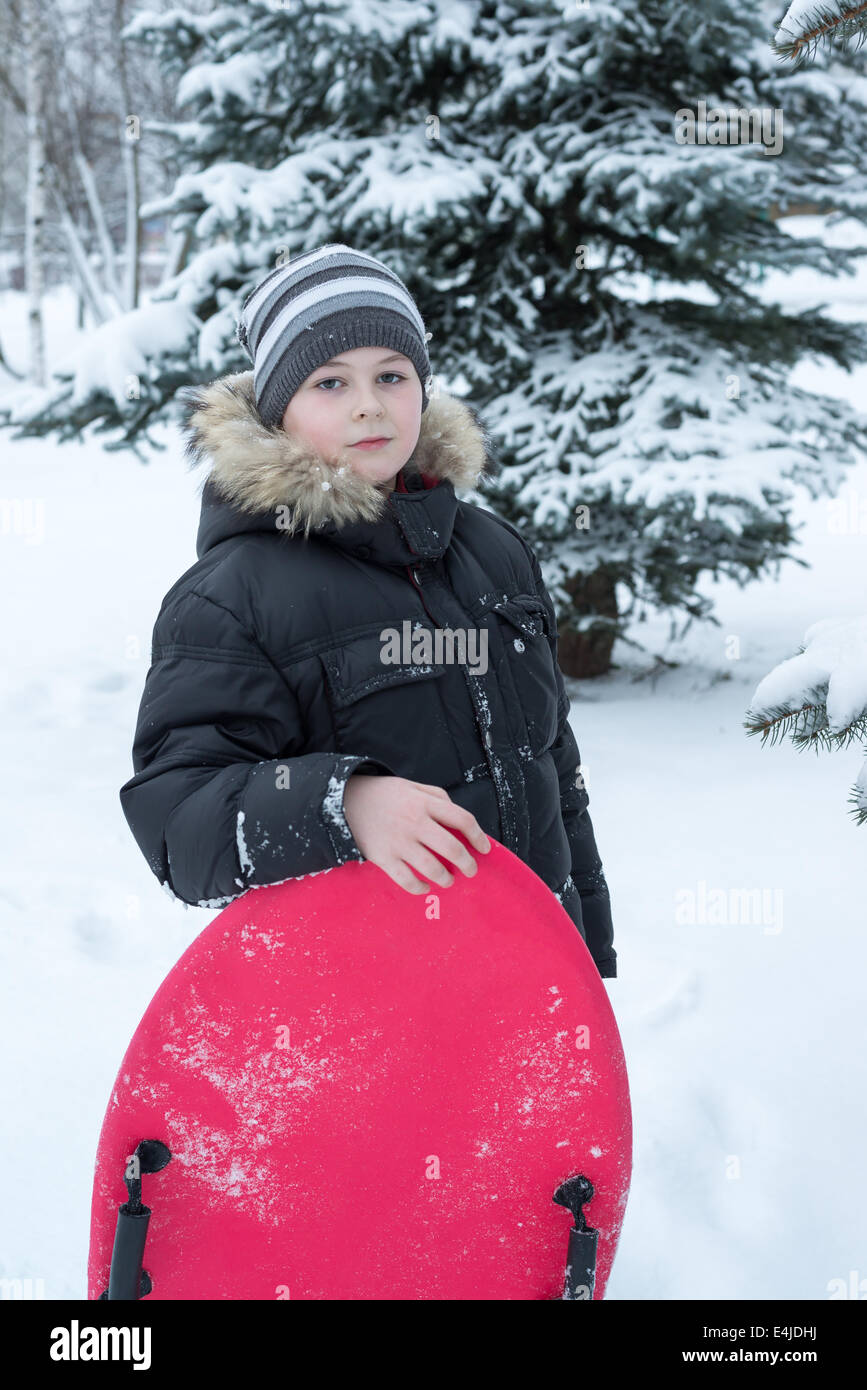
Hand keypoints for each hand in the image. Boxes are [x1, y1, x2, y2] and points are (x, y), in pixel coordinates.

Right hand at [343, 774, 490, 893]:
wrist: (345, 800)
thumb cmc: (385, 794)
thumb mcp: (412, 786)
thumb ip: (437, 797)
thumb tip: (458, 820)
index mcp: (424, 803)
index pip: (462, 819)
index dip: (478, 836)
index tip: (484, 849)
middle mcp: (414, 822)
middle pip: (452, 847)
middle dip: (467, 863)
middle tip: (471, 870)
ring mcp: (398, 842)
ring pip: (432, 868)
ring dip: (446, 878)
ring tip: (449, 880)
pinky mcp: (383, 858)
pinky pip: (407, 880)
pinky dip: (420, 888)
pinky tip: (425, 887)